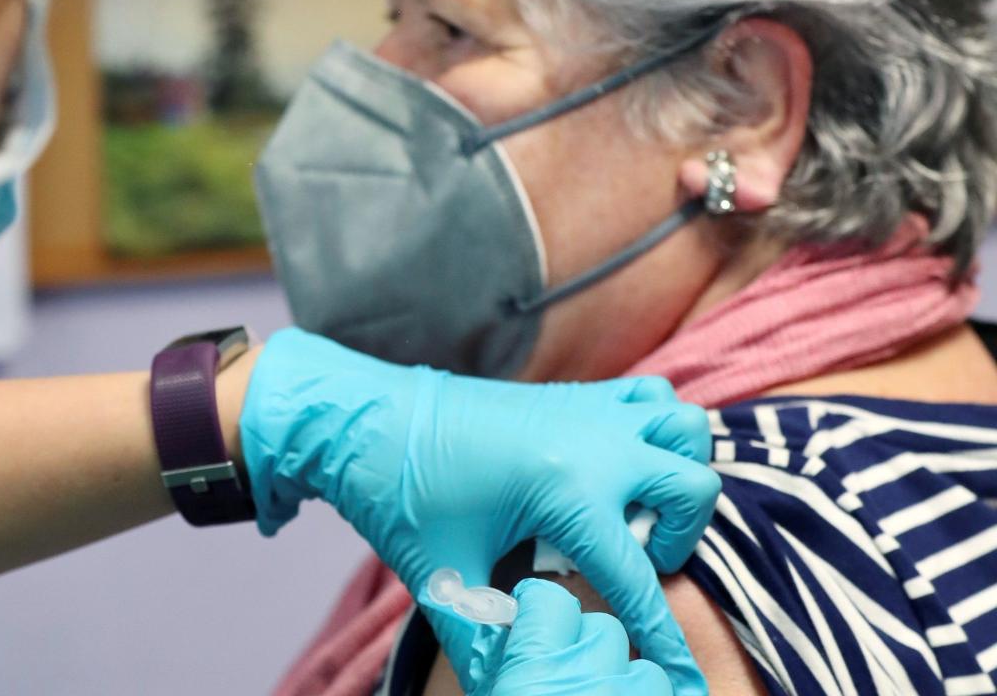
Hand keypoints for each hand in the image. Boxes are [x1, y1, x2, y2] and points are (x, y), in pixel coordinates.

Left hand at [240, 328, 717, 693]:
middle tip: (634, 559)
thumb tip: (502, 684)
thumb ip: (483, 637)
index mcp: (567, 490)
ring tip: (633, 508)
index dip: (661, 634)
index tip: (677, 672)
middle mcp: (595, 442)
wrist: (367, 418)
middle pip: (693, 489)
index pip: (635, 577)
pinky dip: (655, 430)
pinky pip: (651, 397)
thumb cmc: (402, 492)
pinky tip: (616, 466)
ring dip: (676, 472)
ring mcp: (590, 408)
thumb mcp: (444, 575)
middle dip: (678, 538)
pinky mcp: (576, 392)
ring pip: (684, 429)